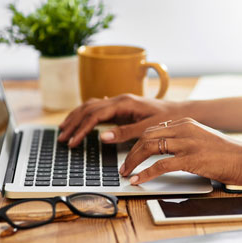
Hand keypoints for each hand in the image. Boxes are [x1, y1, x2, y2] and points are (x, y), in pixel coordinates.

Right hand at [58, 94, 187, 146]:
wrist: (180, 112)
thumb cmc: (167, 119)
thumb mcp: (147, 128)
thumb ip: (125, 133)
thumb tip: (102, 137)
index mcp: (124, 103)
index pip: (95, 115)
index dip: (81, 129)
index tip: (73, 142)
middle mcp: (119, 99)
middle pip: (88, 108)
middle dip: (73, 123)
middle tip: (61, 138)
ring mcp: (119, 102)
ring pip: (90, 106)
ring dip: (76, 117)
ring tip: (64, 129)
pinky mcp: (121, 107)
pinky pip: (98, 108)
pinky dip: (85, 114)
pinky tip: (80, 119)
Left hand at [120, 117, 241, 184]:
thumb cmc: (227, 153)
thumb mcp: (202, 139)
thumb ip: (184, 140)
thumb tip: (164, 151)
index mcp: (185, 122)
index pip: (153, 129)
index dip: (137, 142)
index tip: (129, 154)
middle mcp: (184, 129)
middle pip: (147, 136)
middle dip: (131, 152)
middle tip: (124, 166)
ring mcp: (187, 143)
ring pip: (149, 148)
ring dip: (134, 161)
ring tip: (126, 172)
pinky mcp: (191, 158)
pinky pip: (160, 165)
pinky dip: (145, 173)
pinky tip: (139, 179)